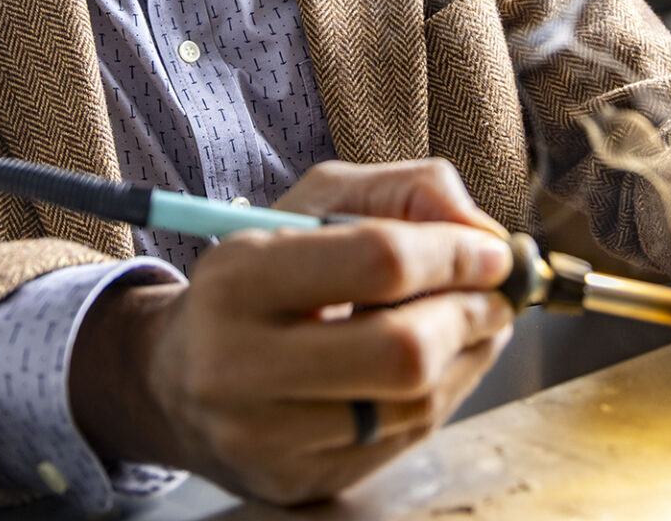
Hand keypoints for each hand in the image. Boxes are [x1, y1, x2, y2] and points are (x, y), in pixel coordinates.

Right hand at [69, 160, 515, 504]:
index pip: (379, 261)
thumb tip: (483, 232)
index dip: (455, 254)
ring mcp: (264, 436)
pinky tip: (437, 365)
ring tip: (470, 323)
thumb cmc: (260, 278)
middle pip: (402, 349)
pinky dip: (441, 395)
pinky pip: (402, 441)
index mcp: (237, 275)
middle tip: (494, 295)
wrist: (176, 378)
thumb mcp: (315, 205)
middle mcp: (238, 365)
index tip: (493, 252)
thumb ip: (404, 190)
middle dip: (471, 314)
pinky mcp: (295, 481)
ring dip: (467, 357)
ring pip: (412, 403)